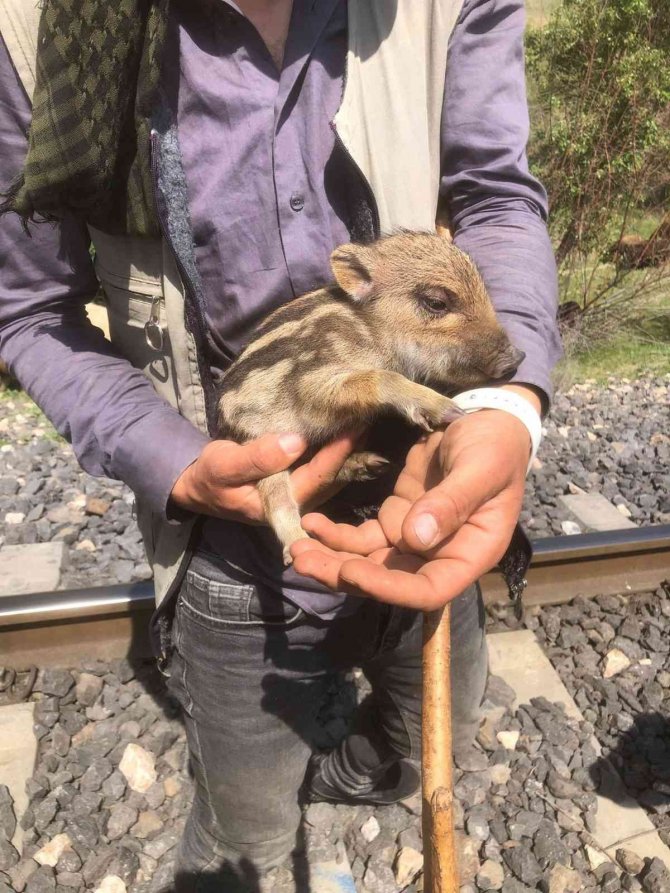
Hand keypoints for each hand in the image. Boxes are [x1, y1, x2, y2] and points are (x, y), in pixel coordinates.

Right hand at [170, 432, 356, 522]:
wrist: (202, 485)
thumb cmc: (211, 476)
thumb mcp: (224, 464)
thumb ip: (257, 457)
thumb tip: (295, 442)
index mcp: (281, 505)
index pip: (318, 478)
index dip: (338, 453)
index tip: (355, 426)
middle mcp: (297, 504)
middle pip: (333, 477)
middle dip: (352, 448)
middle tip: (369, 416)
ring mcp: (300, 494)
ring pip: (332, 473)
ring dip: (349, 448)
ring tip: (365, 418)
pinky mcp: (299, 483)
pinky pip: (324, 466)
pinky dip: (337, 448)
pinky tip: (348, 428)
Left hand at [291, 392, 536, 609]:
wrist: (486, 421)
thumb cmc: (495, 446)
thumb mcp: (480, 469)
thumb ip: (452, 503)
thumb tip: (415, 538)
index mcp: (471, 554)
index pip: (429, 590)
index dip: (390, 588)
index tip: (352, 571)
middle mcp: (441, 555)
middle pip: (390, 581)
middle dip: (344, 575)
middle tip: (302, 563)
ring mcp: (415, 539)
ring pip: (370, 562)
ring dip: (333, 559)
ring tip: (296, 547)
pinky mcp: (397, 519)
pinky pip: (363, 537)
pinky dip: (335, 534)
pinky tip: (310, 522)